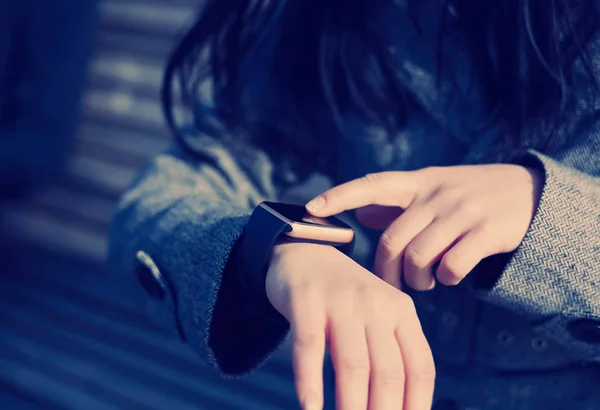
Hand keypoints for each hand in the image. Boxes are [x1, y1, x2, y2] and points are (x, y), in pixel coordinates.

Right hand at [266, 242, 434, 409]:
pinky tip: (310, 409)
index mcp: (402, 312)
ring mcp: (341, 300)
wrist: (305, 254)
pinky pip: (309, 347)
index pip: (420, 368)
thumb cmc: (345, 300)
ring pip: (353, 364)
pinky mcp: (306, 299)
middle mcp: (376, 304)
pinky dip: (309, 383)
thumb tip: (402, 408)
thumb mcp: (378, 316)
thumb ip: (392, 352)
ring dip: (352, 407)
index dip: (418, 407)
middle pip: (389, 372)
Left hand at [305, 164, 543, 289]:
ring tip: (423, 283)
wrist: (526, 192)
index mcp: (417, 182)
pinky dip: (445, 280)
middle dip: (387, 272)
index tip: (310, 209)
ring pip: (419, 258)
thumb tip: (360, 214)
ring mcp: (462, 212)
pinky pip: (451, 267)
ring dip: (416, 280)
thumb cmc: (467, 194)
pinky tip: (449, 277)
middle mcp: (436, 194)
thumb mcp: (431, 189)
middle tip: (393, 285)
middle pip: (393, 241)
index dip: (339, 196)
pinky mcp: (486, 232)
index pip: (370, 185)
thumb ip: (396, 202)